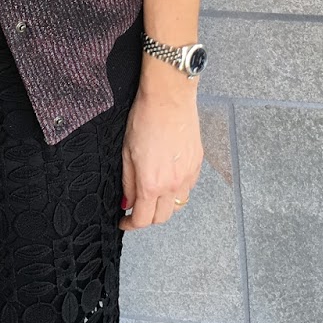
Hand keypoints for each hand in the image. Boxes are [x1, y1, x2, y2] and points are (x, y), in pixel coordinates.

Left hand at [118, 77, 202, 229]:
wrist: (169, 97)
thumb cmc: (144, 119)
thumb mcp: (126, 152)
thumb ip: (127, 181)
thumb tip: (127, 202)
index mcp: (151, 183)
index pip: (143, 219)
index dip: (131, 224)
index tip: (124, 221)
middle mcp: (172, 184)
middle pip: (162, 218)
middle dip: (147, 218)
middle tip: (136, 210)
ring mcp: (188, 175)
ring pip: (178, 205)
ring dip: (164, 206)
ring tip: (153, 195)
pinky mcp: (197, 164)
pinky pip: (188, 187)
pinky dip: (177, 190)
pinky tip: (168, 178)